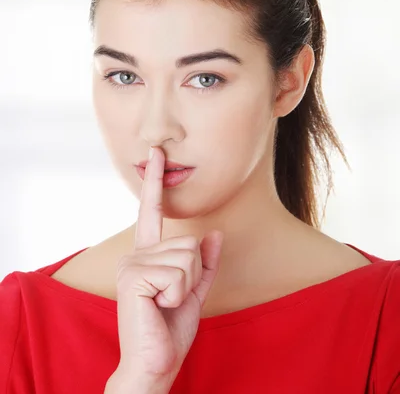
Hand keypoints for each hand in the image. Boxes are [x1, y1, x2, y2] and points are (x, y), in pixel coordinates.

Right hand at [112, 146, 223, 384]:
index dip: (155, 181)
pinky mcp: (134, 277)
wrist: (155, 365)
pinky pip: (179, 273)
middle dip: (194, 275)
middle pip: (190, 243)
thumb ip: (205, 264)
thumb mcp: (195, 293)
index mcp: (149, 255)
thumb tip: (215, 234)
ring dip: (186, 286)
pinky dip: (178, 294)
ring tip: (165, 305)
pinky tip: (159, 308)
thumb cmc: (169, 330)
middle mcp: (136, 254)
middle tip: (172, 300)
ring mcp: (132, 264)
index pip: (153, 210)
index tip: (156, 153)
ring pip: (188, 256)